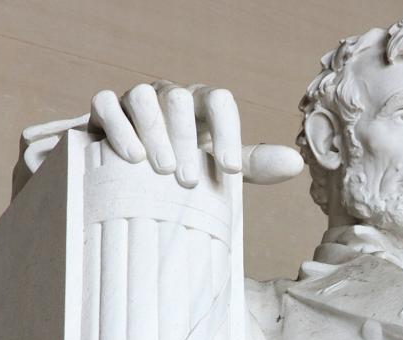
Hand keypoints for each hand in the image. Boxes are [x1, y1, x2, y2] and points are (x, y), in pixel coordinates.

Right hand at [88, 80, 302, 187]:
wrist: (131, 171)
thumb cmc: (183, 165)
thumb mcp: (218, 166)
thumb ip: (253, 164)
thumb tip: (297, 164)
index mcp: (201, 105)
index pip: (219, 100)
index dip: (227, 131)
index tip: (229, 170)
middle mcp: (170, 96)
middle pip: (179, 99)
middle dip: (185, 138)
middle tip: (189, 180)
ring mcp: (136, 99)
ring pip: (143, 98)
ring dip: (154, 132)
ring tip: (161, 170)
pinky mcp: (105, 109)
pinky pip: (107, 104)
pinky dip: (119, 127)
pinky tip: (131, 156)